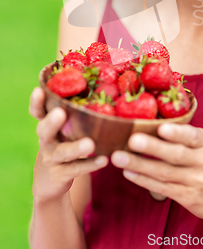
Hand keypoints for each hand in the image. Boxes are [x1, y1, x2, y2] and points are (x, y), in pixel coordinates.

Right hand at [29, 87, 107, 203]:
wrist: (51, 180)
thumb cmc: (64, 142)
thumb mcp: (65, 127)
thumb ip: (76, 111)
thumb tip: (105, 83)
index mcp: (48, 124)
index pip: (38, 111)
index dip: (37, 102)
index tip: (39, 90)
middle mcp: (46, 140)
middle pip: (44, 129)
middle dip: (52, 121)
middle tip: (61, 113)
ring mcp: (52, 158)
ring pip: (62, 152)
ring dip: (76, 147)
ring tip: (90, 144)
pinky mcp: (60, 174)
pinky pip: (75, 168)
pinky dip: (90, 164)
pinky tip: (104, 160)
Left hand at [111, 123, 202, 225]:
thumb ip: (184, 136)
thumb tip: (148, 122)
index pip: (192, 136)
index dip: (177, 133)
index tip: (161, 128)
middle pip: (175, 154)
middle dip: (152, 147)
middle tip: (132, 140)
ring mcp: (196, 181)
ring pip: (164, 172)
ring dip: (140, 164)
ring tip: (119, 157)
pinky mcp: (187, 197)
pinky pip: (162, 188)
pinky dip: (144, 180)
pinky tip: (129, 173)